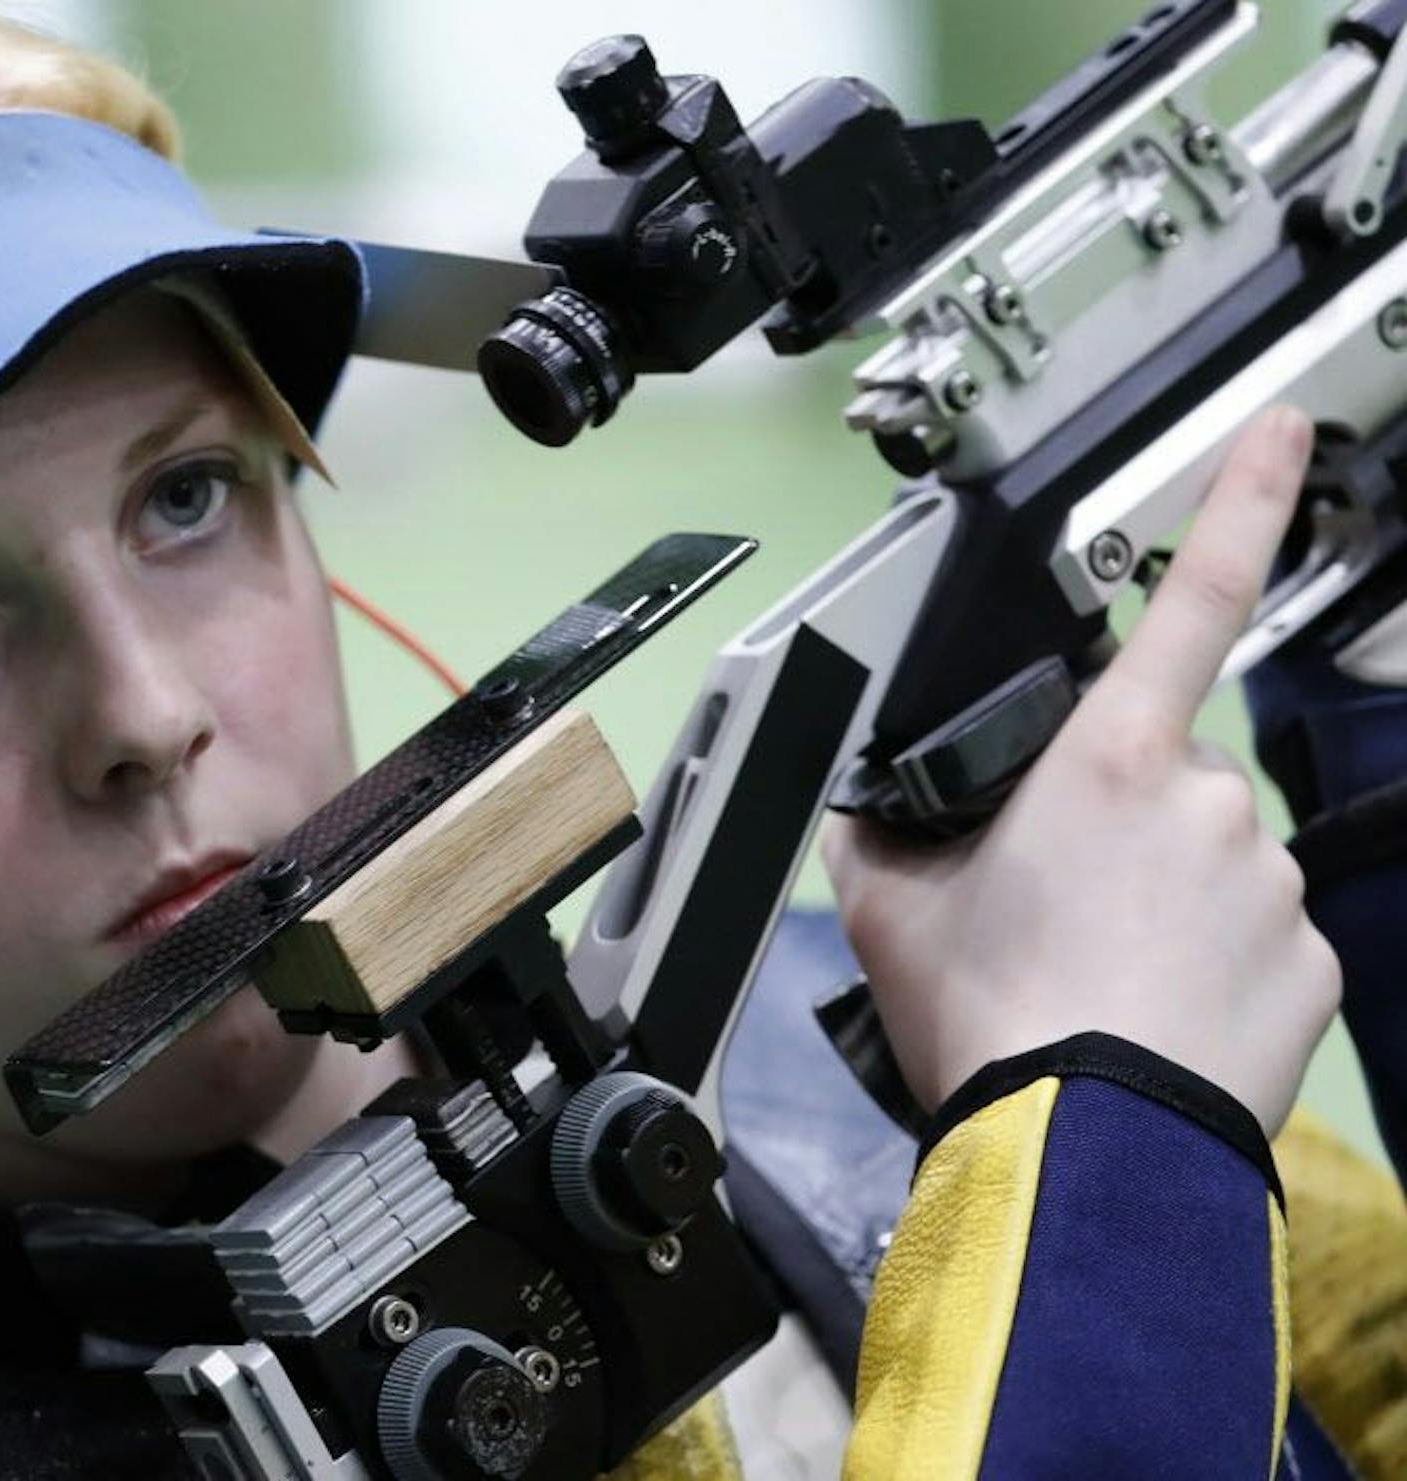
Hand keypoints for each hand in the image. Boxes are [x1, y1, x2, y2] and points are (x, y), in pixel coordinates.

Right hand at [824, 405, 1339, 1136]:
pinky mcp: (1310, 964)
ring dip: (1165, 898)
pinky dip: (1212, 965)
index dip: (1236, 503)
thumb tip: (869, 803)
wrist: (1083, 1149)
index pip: (1187, 601)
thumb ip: (881, 824)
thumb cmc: (990, 1016)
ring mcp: (1270, 883)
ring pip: (1213, 860)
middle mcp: (1204, 801)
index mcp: (1102, 761)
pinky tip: (1154, 1012)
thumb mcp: (886, 903)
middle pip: (1163, 774)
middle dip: (1119, 821)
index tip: (1275, 432)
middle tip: (1055, 908)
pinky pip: (1258, 938)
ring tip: (1097, 977)